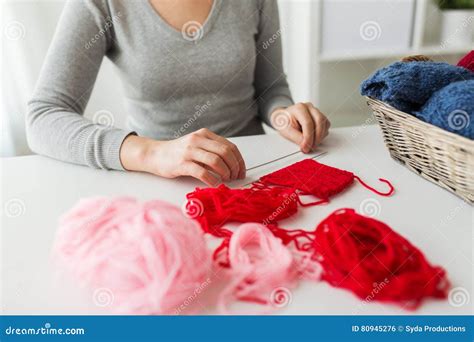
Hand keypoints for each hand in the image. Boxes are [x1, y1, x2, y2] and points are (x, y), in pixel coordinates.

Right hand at [120, 129, 245, 185]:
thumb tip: (233, 165)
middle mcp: (198, 140)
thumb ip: (212, 150)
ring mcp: (189, 151)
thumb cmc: (178, 153)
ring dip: (225, 173)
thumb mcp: (197, 145)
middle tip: (235, 177)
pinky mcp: (182, 163)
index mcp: (205, 134)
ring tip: (226, 180)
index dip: (239, 160)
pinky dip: (212, 179)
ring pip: (216, 161)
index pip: (229, 146)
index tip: (241, 171)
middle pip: (225, 152)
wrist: (155, 154)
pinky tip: (215, 184)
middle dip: (234, 167)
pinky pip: (202, 172)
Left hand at [270, 102, 329, 152]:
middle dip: (317, 137)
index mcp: (299, 108)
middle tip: (311, 147)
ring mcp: (315, 111)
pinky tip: (314, 138)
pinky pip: (326, 125)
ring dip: (320, 136)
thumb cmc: (285, 123)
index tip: (306, 147)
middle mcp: (309, 107)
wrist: (284, 119)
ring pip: (324, 123)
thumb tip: (306, 145)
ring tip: (311, 143)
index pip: (308, 123)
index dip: (308, 137)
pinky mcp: (320, 116)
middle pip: (319, 121)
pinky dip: (322, 134)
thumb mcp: (285, 131)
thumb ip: (296, 137)